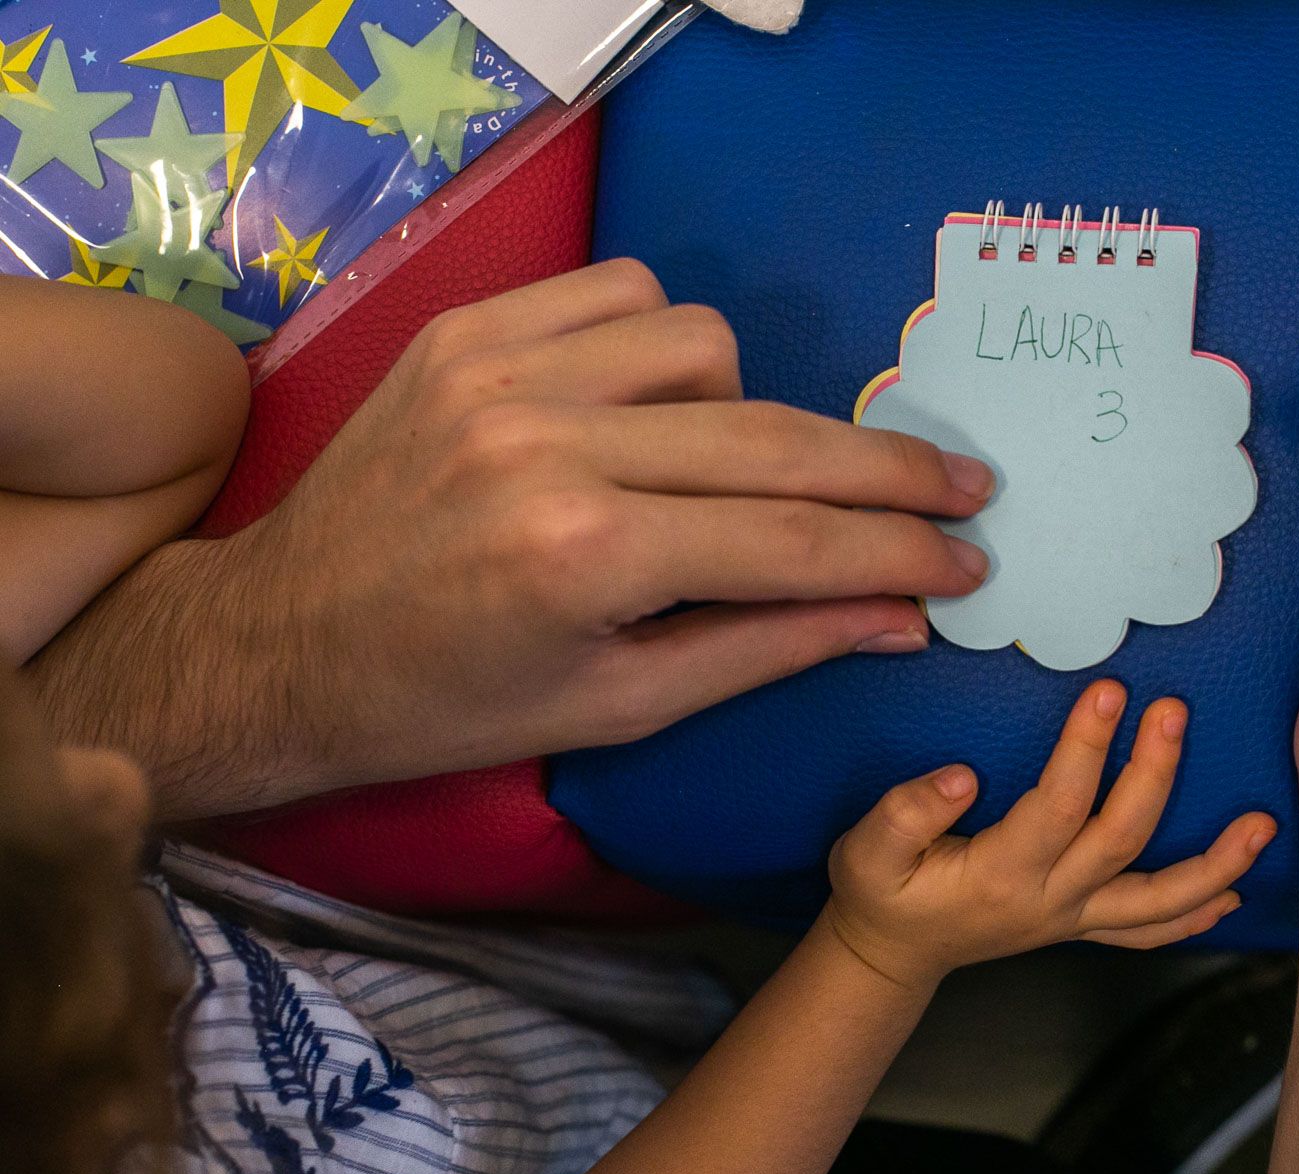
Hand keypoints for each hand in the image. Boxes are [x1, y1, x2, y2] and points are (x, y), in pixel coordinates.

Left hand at [43, 260, 998, 814]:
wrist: (280, 643)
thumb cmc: (451, 703)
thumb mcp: (619, 706)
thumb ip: (768, 648)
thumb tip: (903, 617)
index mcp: (583, 559)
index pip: (792, 541)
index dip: (899, 553)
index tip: (970, 559)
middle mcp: (548, 445)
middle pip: (774, 438)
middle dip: (888, 472)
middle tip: (965, 490)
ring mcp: (500, 372)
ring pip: (706, 343)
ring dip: (752, 409)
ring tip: (744, 469)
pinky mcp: (467, 330)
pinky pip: (622, 293)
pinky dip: (667, 342)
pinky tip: (666, 402)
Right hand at [822, 679, 1276, 989]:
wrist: (891, 955)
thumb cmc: (881, 894)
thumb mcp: (866, 853)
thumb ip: (906, 814)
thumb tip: (960, 777)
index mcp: (999, 875)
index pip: (1057, 806)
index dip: (1087, 749)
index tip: (1108, 691)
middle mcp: (1049, 902)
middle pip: (1122, 841)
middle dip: (1155, 773)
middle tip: (1174, 711)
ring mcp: (1071, 919)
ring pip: (1157, 899)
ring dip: (1214, 863)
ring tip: (1262, 825)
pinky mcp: (1079, 925)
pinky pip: (1147, 930)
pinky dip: (1192, 915)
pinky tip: (1230, 894)